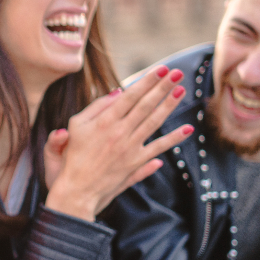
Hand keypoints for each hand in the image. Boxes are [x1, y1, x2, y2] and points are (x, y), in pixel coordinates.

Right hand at [44, 64, 192, 219]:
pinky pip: (158, 148)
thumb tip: (117, 93)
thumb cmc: (73, 156)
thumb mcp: (76, 126)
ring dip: (169, 105)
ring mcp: (130, 148)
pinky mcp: (136, 162)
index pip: (130, 96)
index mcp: (104, 121)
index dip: (146, 82)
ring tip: (182, 90)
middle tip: (176, 73)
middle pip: (146, 105)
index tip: (160, 70)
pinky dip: (173, 139)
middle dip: (162, 87)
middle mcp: (120, 132)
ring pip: (154, 122)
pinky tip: (187, 129)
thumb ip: (95, 108)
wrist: (77, 189)